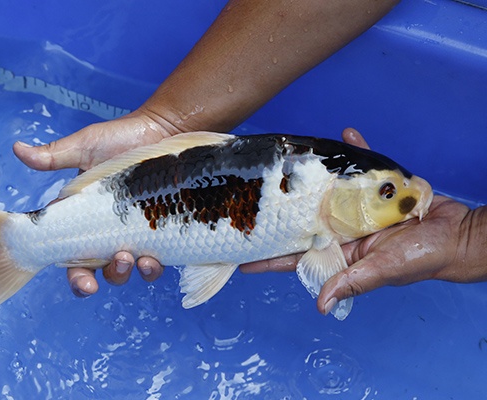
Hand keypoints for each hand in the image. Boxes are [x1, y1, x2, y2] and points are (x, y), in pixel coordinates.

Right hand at [14, 110, 170, 295]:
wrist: (161, 129)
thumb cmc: (121, 137)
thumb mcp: (86, 145)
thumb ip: (54, 155)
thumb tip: (18, 149)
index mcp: (80, 216)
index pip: (70, 253)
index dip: (75, 275)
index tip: (85, 284)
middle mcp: (104, 229)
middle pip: (96, 270)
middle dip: (101, 279)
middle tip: (112, 268)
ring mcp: (131, 232)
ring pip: (124, 269)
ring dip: (126, 273)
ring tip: (132, 258)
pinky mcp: (156, 231)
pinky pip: (154, 261)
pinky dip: (152, 268)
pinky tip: (154, 259)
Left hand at [241, 128, 481, 315]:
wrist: (455, 234)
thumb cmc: (421, 258)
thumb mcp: (382, 270)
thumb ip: (351, 282)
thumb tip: (321, 305)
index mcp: (339, 251)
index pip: (296, 256)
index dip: (268, 257)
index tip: (240, 256)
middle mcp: (342, 229)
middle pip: (303, 220)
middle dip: (279, 213)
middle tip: (250, 201)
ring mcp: (356, 208)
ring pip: (325, 191)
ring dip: (310, 178)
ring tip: (288, 163)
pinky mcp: (376, 190)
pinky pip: (361, 167)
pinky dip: (355, 151)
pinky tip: (345, 136)